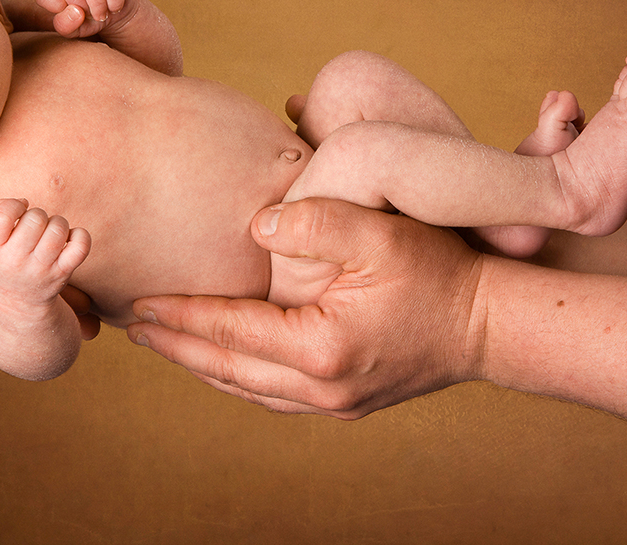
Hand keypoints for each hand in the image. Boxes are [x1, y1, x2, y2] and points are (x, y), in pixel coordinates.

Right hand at [0, 199, 93, 335]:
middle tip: (36, 229)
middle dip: (39, 216)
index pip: (2, 214)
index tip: (19, 213)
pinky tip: (70, 241)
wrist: (21, 305)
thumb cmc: (7, 261)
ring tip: (51, 235)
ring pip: (58, 228)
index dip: (15, 205)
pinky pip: (81, 244)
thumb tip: (24, 202)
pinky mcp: (63, 273)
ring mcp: (41, 269)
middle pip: (35, 217)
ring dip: (58, 224)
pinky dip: (80, 236)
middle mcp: (15, 261)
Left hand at [34, 0, 136, 39]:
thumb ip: (66, 25)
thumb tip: (76, 12)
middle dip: (83, 8)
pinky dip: (114, 1)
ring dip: (98, 4)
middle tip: (91, 17)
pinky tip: (114, 7)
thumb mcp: (74, 30)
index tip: (72, 16)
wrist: (112, 12)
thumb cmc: (87, 20)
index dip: (57, 7)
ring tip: (102, 15)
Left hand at [127, 198, 487, 417]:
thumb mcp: (380, 233)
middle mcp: (321, 390)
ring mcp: (335, 404)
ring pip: (248, 389)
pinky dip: (240, 376)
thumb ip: (315, 222)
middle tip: (134, 329)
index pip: (230, 331)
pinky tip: (225, 360)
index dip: (182, 317)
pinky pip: (275, 395)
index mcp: (320, 349)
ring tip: (167, 343)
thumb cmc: (442, 271)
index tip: (141, 306)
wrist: (492, 323)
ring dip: (205, 366)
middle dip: (179, 348)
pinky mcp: (347, 403)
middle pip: (228, 370)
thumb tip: (254, 227)